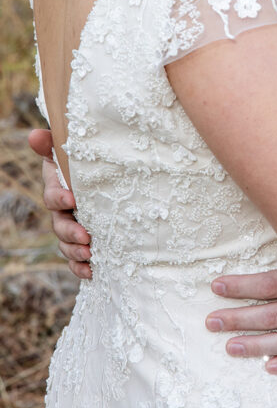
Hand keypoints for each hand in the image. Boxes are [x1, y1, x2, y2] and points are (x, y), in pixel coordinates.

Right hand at [28, 128, 91, 279]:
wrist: (111, 180)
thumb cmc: (89, 162)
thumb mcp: (74, 152)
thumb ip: (54, 144)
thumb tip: (34, 135)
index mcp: (60, 188)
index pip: (52, 196)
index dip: (59, 199)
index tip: (73, 200)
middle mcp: (63, 211)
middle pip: (59, 225)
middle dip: (70, 232)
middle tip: (86, 236)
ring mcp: (72, 228)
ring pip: (66, 244)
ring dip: (76, 251)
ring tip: (91, 254)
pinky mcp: (83, 243)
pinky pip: (76, 260)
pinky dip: (81, 268)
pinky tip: (91, 272)